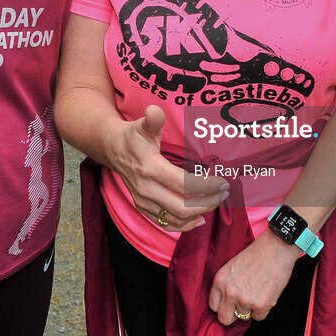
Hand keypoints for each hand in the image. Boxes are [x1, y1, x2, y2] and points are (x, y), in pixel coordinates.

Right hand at [106, 104, 227, 231]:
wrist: (112, 149)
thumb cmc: (133, 136)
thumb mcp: (143, 125)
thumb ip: (153, 120)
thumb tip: (154, 111)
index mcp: (150, 168)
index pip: (184, 184)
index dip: (206, 186)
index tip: (223, 182)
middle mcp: (146, 189)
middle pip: (182, 207)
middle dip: (207, 203)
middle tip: (223, 194)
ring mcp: (144, 201)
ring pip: (175, 218)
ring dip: (198, 214)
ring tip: (215, 203)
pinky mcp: (143, 207)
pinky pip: (165, 223)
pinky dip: (183, 225)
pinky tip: (197, 220)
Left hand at [208, 229, 298, 323]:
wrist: (276, 248)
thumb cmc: (257, 254)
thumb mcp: (232, 266)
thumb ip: (227, 284)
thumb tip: (227, 303)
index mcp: (220, 280)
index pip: (214, 306)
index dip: (223, 305)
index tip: (230, 303)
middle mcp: (229, 292)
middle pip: (224, 318)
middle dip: (233, 314)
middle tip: (242, 305)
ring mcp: (244, 300)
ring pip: (244, 317)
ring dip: (251, 308)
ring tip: (259, 291)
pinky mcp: (260, 306)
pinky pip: (259, 317)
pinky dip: (264, 309)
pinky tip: (267, 293)